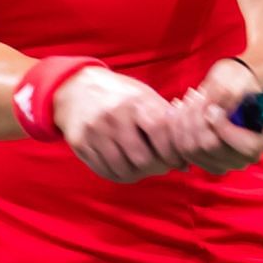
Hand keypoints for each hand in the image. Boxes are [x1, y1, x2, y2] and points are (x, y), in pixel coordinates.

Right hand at [52, 67, 186, 182]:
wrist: (76, 88)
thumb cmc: (120, 96)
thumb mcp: (145, 98)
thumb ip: (167, 127)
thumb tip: (185, 164)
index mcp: (135, 101)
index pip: (160, 132)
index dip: (172, 152)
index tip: (176, 160)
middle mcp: (114, 116)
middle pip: (142, 158)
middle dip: (156, 167)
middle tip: (160, 166)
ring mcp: (94, 131)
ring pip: (124, 170)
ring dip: (138, 174)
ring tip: (143, 167)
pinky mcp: (80, 144)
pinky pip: (105, 172)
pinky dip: (120, 175)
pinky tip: (125, 167)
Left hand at [163, 57, 262, 176]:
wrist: (232, 84)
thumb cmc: (240, 80)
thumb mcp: (239, 81)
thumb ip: (229, 96)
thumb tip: (211, 111)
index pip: (248, 146)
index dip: (225, 129)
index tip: (212, 108)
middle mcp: (248, 156)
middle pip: (213, 148)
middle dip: (197, 119)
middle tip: (194, 95)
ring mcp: (227, 161)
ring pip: (194, 150)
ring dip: (184, 122)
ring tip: (185, 100)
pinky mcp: (206, 160)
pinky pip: (183, 151)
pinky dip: (175, 129)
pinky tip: (175, 110)